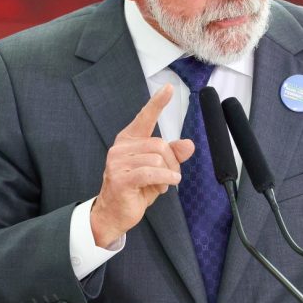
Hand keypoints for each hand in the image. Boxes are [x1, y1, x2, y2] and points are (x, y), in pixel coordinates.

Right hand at [91, 84, 194, 246]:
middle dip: (172, 162)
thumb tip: (189, 144)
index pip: (145, 117)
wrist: (113, 214)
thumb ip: (172, 155)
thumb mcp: (158, 169)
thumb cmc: (135, 189)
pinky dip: (165, 179)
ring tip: (162, 185)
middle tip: (171, 176)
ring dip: (168, 175)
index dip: (157, 102)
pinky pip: (152, 173)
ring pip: (157, 160)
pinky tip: (168, 185)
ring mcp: (118, 163)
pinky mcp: (121, 178)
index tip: (168, 88)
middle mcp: (121, 147)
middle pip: (160, 144)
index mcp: (128, 140)